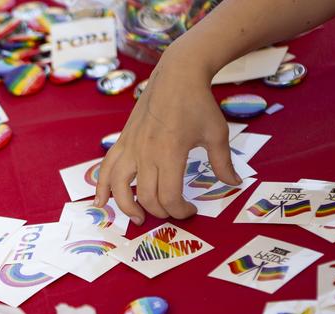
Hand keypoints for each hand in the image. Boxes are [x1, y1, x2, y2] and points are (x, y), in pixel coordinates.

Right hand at [94, 47, 241, 224]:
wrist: (176, 74)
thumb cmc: (199, 103)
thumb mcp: (217, 133)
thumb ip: (222, 162)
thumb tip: (234, 183)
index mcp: (170, 153)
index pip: (169, 197)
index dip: (180, 211)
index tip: (190, 210)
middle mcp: (146, 153)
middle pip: (146, 197)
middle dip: (160, 212)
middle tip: (172, 213)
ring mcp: (131, 147)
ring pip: (119, 187)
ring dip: (126, 207)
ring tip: (137, 217)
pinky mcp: (122, 142)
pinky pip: (106, 168)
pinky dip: (101, 187)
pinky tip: (100, 202)